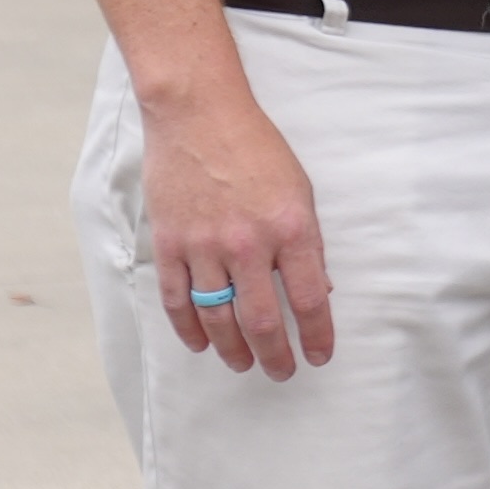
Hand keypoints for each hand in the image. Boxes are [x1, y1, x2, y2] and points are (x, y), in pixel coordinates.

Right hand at [145, 70, 337, 376]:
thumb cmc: (257, 150)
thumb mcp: (301, 192)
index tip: (320, 356)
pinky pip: (177, 299)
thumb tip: (319, 289)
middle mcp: (249, 244)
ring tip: (243, 365)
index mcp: (291, 229)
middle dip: (274, 354)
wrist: (199, 116)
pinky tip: (200, 344)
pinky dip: (187, 328)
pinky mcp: (170, 243)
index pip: (311, 299)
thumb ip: (307, 243)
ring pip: (218, 317)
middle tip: (282, 372)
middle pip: (263, 319)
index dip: (317, 335)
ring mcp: (204, 246)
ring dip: (232, 349)